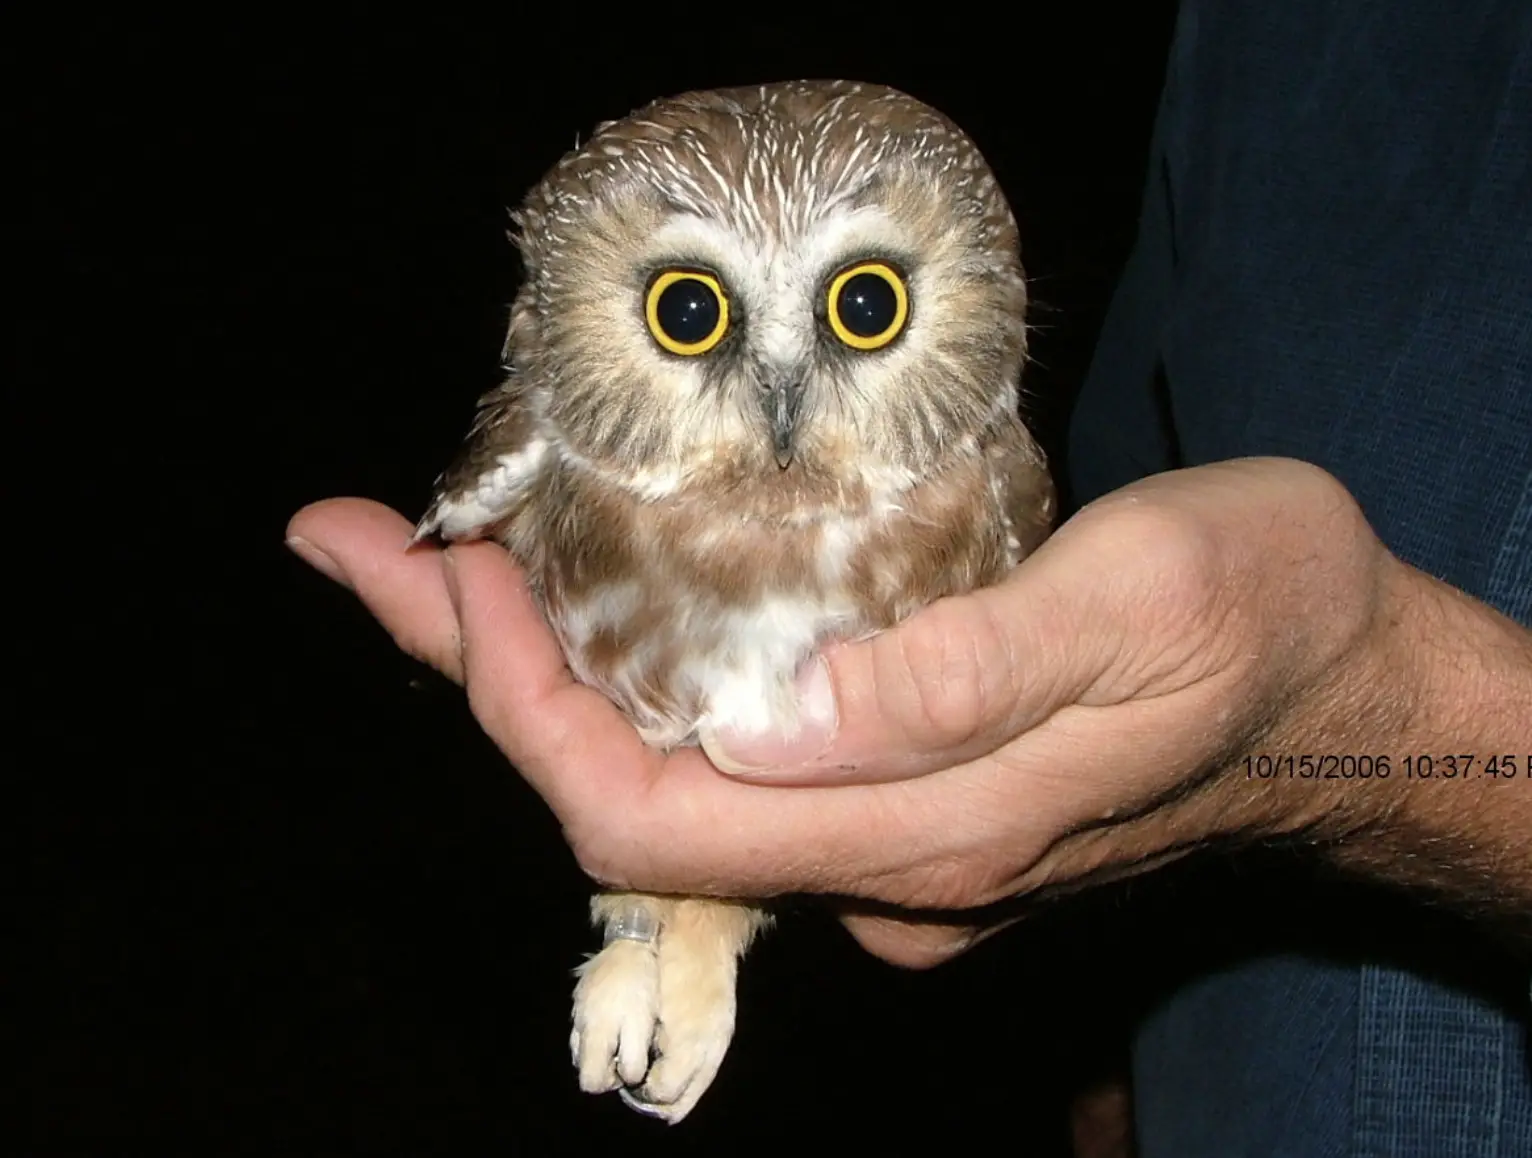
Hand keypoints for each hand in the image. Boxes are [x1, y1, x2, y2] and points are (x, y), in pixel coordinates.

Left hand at [287, 457, 1531, 964]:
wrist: (1355, 693)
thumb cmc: (1267, 624)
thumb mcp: (1146, 606)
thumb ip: (966, 678)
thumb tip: (776, 722)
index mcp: (927, 824)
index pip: (648, 816)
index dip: (523, 712)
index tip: (454, 580)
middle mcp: (887, 860)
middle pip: (625, 801)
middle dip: (491, 678)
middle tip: (384, 546)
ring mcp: (893, 840)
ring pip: (671, 778)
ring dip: (553, 672)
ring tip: (457, 556)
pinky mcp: (910, 793)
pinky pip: (730, 756)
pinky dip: (643, 677)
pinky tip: (607, 599)